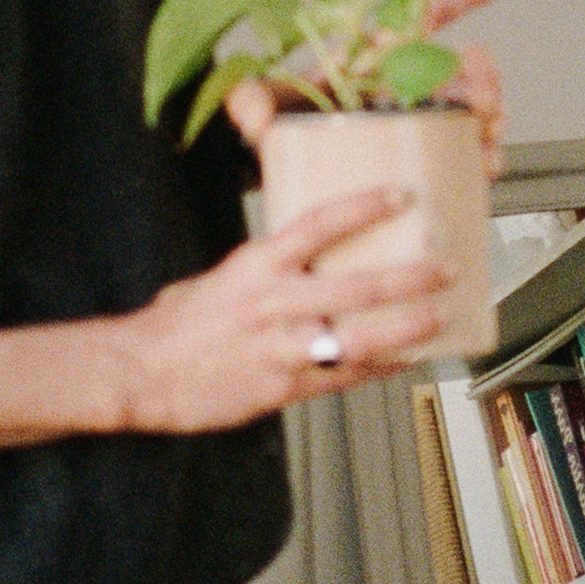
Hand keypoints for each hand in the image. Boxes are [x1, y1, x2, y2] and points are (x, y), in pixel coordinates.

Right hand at [125, 185, 453, 427]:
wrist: (138, 373)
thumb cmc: (176, 325)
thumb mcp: (221, 279)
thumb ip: (266, 272)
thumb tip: (303, 261)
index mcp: (257, 265)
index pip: (319, 225)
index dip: (364, 207)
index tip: (402, 195)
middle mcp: (274, 303)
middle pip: (357, 285)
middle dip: (409, 277)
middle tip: (445, 267)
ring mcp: (281, 348)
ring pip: (359, 337)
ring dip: (406, 327)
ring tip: (440, 316)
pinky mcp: (281, 388)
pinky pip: (342, 378)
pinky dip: (378, 369)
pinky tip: (405, 361)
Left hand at [225, 0, 513, 174]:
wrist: (284, 170)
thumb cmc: (279, 125)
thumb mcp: (261, 102)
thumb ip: (252, 101)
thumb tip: (249, 108)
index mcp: (375, 55)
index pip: (425, 13)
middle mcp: (405, 79)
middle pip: (464, 64)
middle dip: (483, 75)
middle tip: (480, 97)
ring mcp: (421, 116)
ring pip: (476, 104)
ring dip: (490, 114)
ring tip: (486, 130)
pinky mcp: (427, 153)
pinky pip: (469, 148)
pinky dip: (484, 154)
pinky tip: (484, 162)